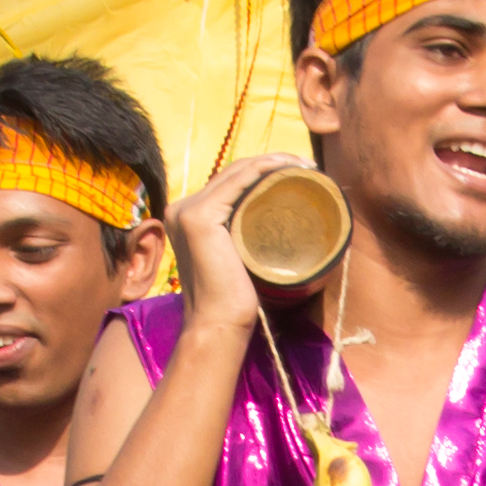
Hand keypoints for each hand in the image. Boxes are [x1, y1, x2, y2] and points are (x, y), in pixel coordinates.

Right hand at [164, 153, 300, 342]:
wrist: (219, 323)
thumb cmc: (233, 299)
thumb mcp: (237, 255)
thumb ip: (241, 233)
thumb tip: (274, 220)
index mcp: (186, 215)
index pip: (227, 182)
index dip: (261, 170)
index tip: (295, 171)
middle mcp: (181, 208)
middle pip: (232, 173)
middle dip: (270, 163)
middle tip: (305, 164)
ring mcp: (187, 211)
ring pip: (236, 172)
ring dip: (272, 162)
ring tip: (303, 164)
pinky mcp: (199, 218)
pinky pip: (239, 181)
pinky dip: (265, 170)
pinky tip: (287, 168)